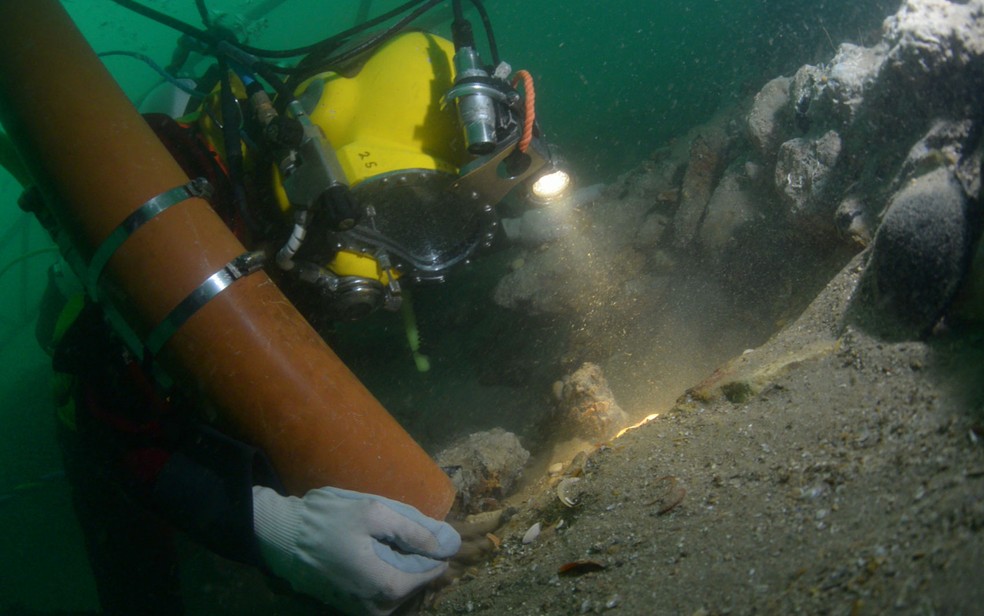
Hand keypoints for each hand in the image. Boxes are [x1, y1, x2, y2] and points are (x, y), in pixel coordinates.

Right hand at [252, 485, 460, 615]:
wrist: (281, 537)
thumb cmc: (327, 520)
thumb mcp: (374, 512)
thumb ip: (415, 529)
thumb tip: (449, 543)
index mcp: (387, 586)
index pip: (431, 572)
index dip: (433, 547)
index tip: (423, 528)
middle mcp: (377, 608)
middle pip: (415, 581)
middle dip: (414, 555)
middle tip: (394, 529)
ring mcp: (362, 611)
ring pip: (398, 587)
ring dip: (398, 563)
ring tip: (379, 538)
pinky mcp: (350, 608)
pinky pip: (381, 591)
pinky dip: (383, 570)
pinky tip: (370, 550)